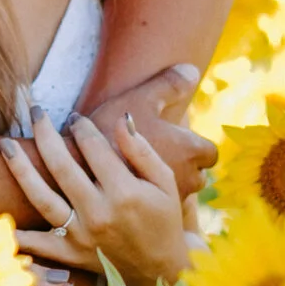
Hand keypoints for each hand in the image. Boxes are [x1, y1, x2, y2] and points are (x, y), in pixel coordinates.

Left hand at [2, 111, 191, 285]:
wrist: (160, 271)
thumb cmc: (163, 220)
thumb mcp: (164, 182)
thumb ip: (141, 151)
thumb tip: (120, 119)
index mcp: (125, 192)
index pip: (94, 149)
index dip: (82, 128)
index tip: (75, 118)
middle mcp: (99, 213)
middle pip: (62, 166)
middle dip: (45, 134)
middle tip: (36, 112)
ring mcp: (81, 235)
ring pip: (42, 197)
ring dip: (20, 169)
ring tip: (5, 145)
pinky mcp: (69, 254)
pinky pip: (35, 243)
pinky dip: (13, 230)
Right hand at [81, 64, 215, 198]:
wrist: (74, 172)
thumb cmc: (109, 131)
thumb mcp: (140, 99)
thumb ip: (168, 85)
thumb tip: (192, 69)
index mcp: (188, 152)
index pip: (210, 154)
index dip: (198, 147)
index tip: (183, 142)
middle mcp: (185, 180)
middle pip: (198, 176)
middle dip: (186, 168)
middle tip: (166, 155)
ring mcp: (167, 201)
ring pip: (180, 194)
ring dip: (169, 185)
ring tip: (147, 172)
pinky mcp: (149, 216)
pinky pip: (159, 208)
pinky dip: (151, 200)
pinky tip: (134, 189)